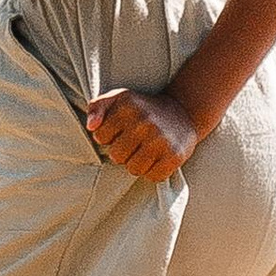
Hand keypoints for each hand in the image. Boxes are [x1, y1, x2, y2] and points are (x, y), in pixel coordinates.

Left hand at [84, 85, 199, 182]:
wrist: (184, 111)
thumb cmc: (144, 109)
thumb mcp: (119, 98)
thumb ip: (97, 106)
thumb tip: (91, 126)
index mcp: (127, 106)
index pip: (100, 137)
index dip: (110, 137)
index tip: (122, 131)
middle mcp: (143, 121)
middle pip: (116, 156)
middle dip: (124, 152)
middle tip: (137, 142)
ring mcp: (160, 139)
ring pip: (133, 169)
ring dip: (138, 164)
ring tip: (147, 150)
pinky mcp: (174, 155)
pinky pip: (153, 177)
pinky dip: (155, 171)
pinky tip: (159, 158)